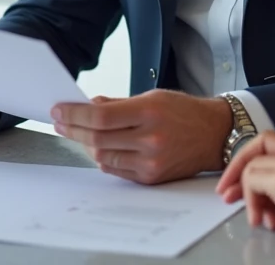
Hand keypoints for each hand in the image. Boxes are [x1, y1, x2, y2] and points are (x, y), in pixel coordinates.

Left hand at [51, 90, 231, 184]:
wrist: (215, 135)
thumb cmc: (183, 111)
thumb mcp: (152, 97)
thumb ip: (118, 103)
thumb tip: (87, 105)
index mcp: (149, 112)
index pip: (101, 116)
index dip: (75, 114)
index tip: (58, 110)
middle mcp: (150, 139)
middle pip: (98, 138)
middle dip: (73, 129)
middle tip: (60, 122)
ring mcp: (151, 161)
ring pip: (103, 156)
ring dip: (86, 144)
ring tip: (78, 133)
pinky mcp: (151, 177)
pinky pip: (116, 170)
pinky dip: (103, 157)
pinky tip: (98, 146)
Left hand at [222, 131, 274, 250]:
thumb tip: (266, 214)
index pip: (272, 143)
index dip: (252, 157)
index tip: (241, 177)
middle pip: (257, 147)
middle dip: (237, 169)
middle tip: (226, 191)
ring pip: (253, 167)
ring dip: (246, 193)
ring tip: (253, 215)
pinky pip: (254, 182)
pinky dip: (251, 200)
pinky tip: (260, 218)